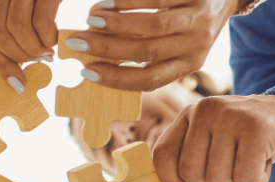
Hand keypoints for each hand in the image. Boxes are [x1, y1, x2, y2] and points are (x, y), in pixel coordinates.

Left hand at [0, 0, 61, 92]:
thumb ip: (13, 32)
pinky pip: (41, 21)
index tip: (17, 82)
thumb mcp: (25, 10)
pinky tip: (57, 38)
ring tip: (48, 50)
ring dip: (35, 49)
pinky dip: (49, 37)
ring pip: (16, 29)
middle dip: (19, 57)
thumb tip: (14, 72)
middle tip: (38, 60)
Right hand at [64, 0, 240, 91]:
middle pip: (147, 52)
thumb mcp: (179, 45)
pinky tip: (108, 2)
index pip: (149, 80)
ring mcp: (197, 20)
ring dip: (117, 24)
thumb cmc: (191, 23)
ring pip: (153, 26)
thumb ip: (147, 54)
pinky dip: (129, 1)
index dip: (116, 79)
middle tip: (77, 42)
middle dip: (108, 49)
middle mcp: (195, 46)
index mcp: (187, 66)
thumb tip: (98, 58)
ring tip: (90, 19)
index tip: (86, 72)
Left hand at [153, 95, 274, 181]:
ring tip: (253, 159)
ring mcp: (232, 116)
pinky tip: (267, 160)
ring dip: (239, 181)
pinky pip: (246, 178)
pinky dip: (259, 179)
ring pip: (218, 179)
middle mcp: (206, 109)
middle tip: (235, 168)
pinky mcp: (258, 129)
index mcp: (191, 113)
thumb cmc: (252, 138)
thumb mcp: (216, 141)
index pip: (162, 154)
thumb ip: (191, 158)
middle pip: (191, 174)